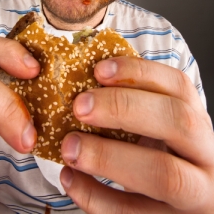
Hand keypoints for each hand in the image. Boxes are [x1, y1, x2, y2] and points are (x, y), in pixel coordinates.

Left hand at [60, 57, 213, 212]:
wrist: (181, 200)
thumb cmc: (159, 155)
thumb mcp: (155, 126)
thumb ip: (132, 106)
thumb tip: (83, 84)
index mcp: (196, 120)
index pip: (178, 86)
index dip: (138, 73)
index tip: (99, 70)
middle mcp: (205, 154)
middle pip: (178, 122)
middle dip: (124, 108)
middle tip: (79, 106)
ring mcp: (196, 194)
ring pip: (164, 175)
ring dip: (108, 157)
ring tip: (70, 147)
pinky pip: (134, 213)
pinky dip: (96, 196)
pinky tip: (70, 178)